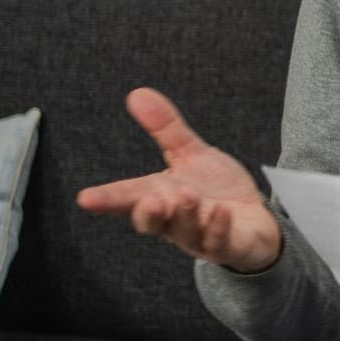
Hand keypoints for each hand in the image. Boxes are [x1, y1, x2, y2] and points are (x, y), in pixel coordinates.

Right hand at [76, 87, 282, 273]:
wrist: (254, 221)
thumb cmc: (215, 189)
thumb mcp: (190, 154)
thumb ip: (166, 129)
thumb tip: (137, 94)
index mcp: (159, 196)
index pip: (126, 199)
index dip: (106, 200)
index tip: (85, 198)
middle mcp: (174, 221)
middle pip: (150, 222)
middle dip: (147, 212)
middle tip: (149, 199)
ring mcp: (200, 236)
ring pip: (185, 231)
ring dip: (185, 213)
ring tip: (188, 195)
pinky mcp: (227, 246)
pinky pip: (219, 241)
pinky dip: (218, 227)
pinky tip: (222, 211)